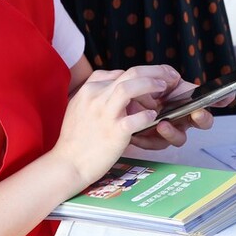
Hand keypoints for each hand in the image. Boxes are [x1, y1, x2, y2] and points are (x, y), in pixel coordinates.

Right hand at [52, 66, 175, 185]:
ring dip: (151, 84)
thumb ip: (96, 95)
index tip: (151, 80)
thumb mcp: (79, 107)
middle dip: (154, 71)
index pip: (119, 73)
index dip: (139, 74)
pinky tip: (153, 117)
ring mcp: (105, 114)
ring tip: (164, 89)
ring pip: (130, 87)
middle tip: (168, 76)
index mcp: (89, 90)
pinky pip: (136, 118)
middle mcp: (96, 97)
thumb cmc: (74, 139)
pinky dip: (147, 115)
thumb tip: (116, 86)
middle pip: (130, 73)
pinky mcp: (114, 132)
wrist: (67, 164)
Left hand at [127, 74, 224, 150]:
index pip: (208, 100)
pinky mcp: (153, 140)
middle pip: (202, 122)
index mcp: (187, 102)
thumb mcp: (154, 80)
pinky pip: (156, 145)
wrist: (123, 103)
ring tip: (161, 124)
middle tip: (197, 112)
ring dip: (173, 132)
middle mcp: (182, 118)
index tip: (227, 97)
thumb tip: (176, 79)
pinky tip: (138, 135)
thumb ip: (166, 76)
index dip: (221, 99)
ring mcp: (170, 130)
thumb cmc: (143, 92)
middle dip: (203, 118)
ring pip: (180, 138)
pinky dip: (147, 140)